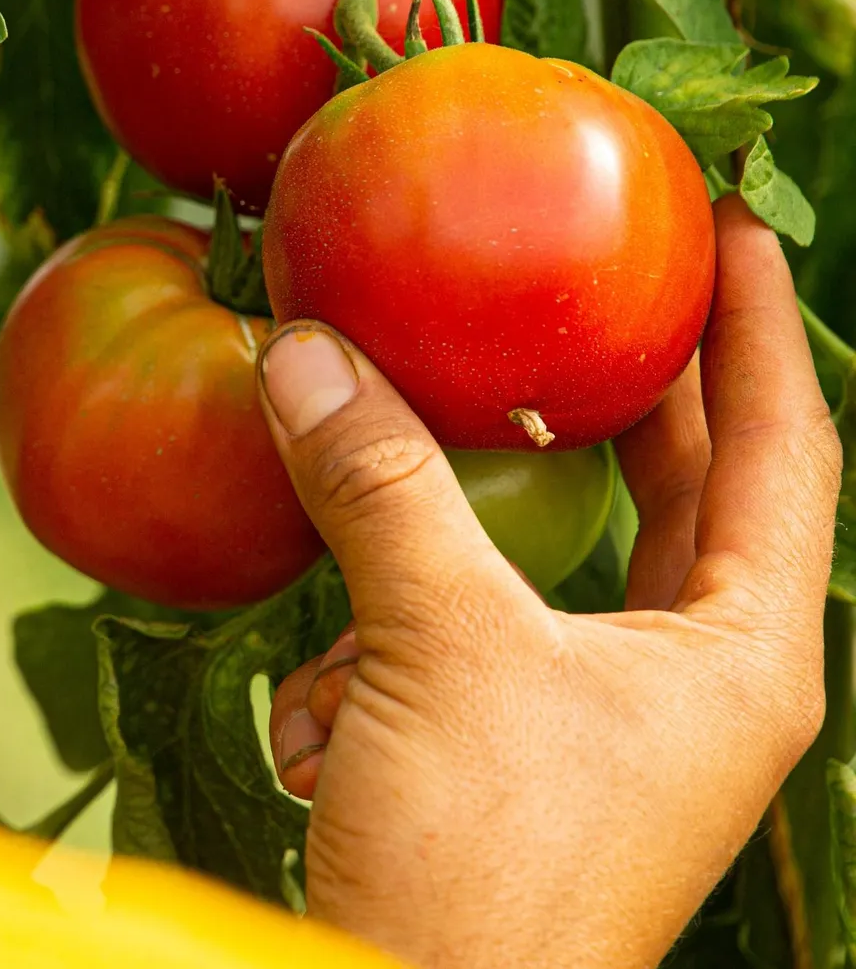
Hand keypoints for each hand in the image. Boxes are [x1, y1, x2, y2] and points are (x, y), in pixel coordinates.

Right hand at [257, 196, 841, 968]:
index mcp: (739, 654)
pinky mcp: (504, 752)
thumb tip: (304, 352)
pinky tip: (323, 708)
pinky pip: (446, 640)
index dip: (760, 323)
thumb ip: (379, 489)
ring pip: (534, 565)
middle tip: (565, 284)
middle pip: (668, 492)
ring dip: (440, 536)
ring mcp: (594, 721)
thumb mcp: (438, 653)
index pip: (783, 446)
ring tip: (385, 484)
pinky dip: (379, 641)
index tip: (729, 217)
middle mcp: (686, 681)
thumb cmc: (489, 871)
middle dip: (604, 397)